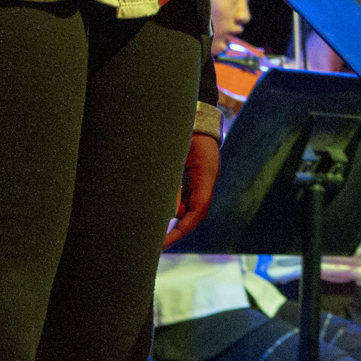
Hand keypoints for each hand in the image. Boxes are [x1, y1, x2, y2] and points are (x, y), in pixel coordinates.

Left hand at [163, 132, 219, 247]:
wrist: (196, 115)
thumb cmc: (186, 132)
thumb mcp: (176, 156)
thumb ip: (172, 183)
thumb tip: (168, 212)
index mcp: (207, 175)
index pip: (198, 210)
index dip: (182, 229)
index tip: (165, 241)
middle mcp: (206, 180)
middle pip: (195, 212)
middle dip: (178, 230)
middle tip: (157, 245)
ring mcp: (201, 178)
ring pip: (190, 206)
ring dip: (175, 219)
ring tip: (154, 232)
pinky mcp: (194, 176)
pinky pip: (187, 197)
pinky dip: (174, 207)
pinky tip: (159, 213)